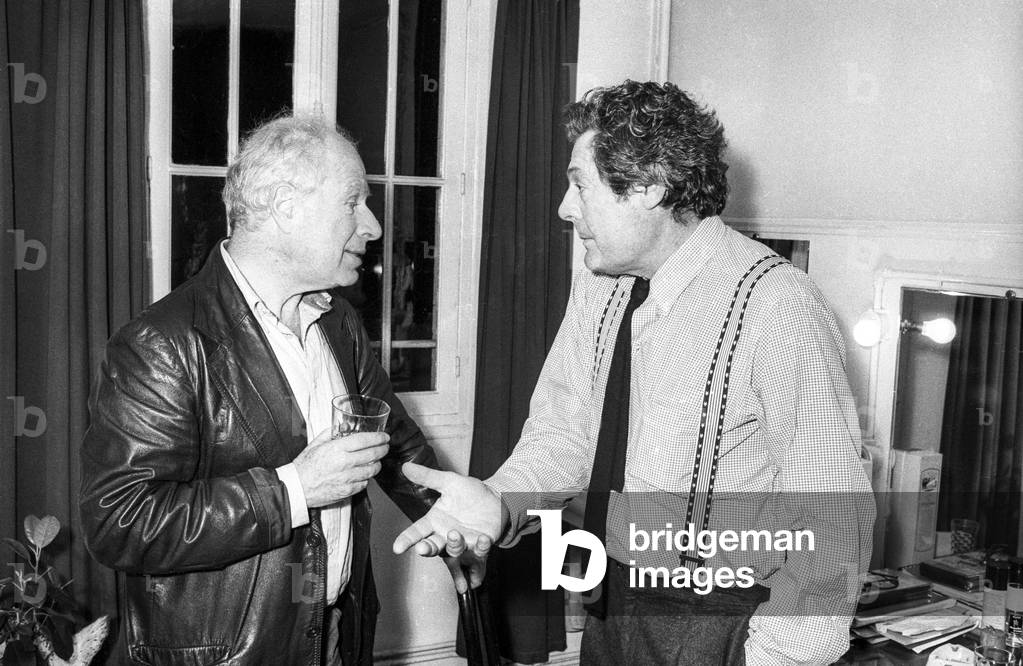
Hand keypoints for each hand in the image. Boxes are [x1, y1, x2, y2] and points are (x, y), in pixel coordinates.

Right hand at [293, 428, 388, 506]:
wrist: (296, 488)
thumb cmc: (304, 466)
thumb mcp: (315, 444)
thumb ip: (331, 433)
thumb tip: (344, 426)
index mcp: (337, 448)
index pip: (365, 440)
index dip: (378, 437)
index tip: (384, 436)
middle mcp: (344, 463)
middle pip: (373, 454)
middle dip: (383, 449)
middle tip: (385, 447)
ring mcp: (347, 478)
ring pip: (372, 470)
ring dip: (377, 464)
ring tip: (376, 461)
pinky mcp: (347, 491)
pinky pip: (364, 484)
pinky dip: (366, 478)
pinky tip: (363, 474)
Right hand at [391, 463, 504, 586]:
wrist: (495, 498)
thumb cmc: (470, 492)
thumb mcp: (449, 481)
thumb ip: (428, 477)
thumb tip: (406, 466)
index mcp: (435, 521)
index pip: (417, 532)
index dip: (406, 540)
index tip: (397, 547)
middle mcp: (446, 534)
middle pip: (432, 546)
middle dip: (426, 549)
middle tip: (421, 548)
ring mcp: (464, 542)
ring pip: (454, 550)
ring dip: (453, 544)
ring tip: (454, 534)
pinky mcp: (481, 545)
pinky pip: (480, 551)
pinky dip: (481, 547)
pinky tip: (482, 539)